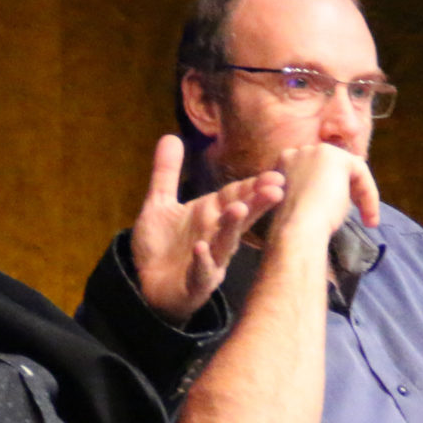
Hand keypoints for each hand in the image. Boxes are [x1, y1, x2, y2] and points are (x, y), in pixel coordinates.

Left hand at [130, 136, 285, 323]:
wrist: (146, 286)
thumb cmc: (162, 247)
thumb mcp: (159, 204)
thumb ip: (166, 173)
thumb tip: (170, 136)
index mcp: (210, 215)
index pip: (235, 196)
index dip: (253, 186)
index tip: (276, 175)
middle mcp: (215, 237)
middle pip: (239, 218)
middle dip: (256, 204)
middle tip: (276, 189)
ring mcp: (209, 262)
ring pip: (225, 243)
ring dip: (232, 227)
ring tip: (238, 209)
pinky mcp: (195, 284)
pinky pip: (201, 272)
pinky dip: (202, 261)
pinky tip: (200, 248)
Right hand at [263, 142, 381, 249]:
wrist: (298, 229)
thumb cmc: (300, 225)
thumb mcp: (306, 203)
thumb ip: (319, 188)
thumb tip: (344, 183)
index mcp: (287, 162)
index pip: (320, 171)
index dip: (335, 190)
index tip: (342, 213)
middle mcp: (300, 151)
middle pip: (337, 167)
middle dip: (352, 189)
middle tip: (362, 215)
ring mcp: (317, 151)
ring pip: (351, 170)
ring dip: (363, 194)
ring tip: (368, 220)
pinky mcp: (336, 157)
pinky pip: (361, 172)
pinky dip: (369, 194)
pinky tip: (370, 216)